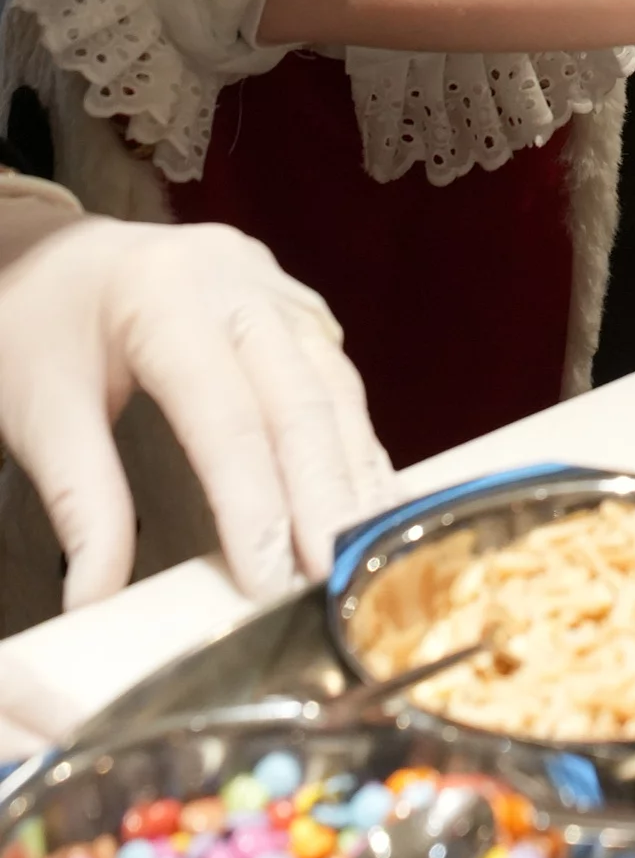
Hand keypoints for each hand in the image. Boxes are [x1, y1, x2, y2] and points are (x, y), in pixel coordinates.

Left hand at [0, 205, 392, 609]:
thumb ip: (80, 504)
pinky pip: (341, 381)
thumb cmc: (42, 327)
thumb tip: (95, 602)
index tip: (268, 582)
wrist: (66, 255)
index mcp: (166, 296)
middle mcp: (240, 283)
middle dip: (321, 496)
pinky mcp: (302, 310)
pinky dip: (357, 447)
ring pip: (336, 388)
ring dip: (352, 476)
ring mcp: (280, 290)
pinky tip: (370, 502)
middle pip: (299, 397)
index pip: (224, 412)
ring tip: (361, 553)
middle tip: (331, 578)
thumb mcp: (40, 412)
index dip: (252, 500)